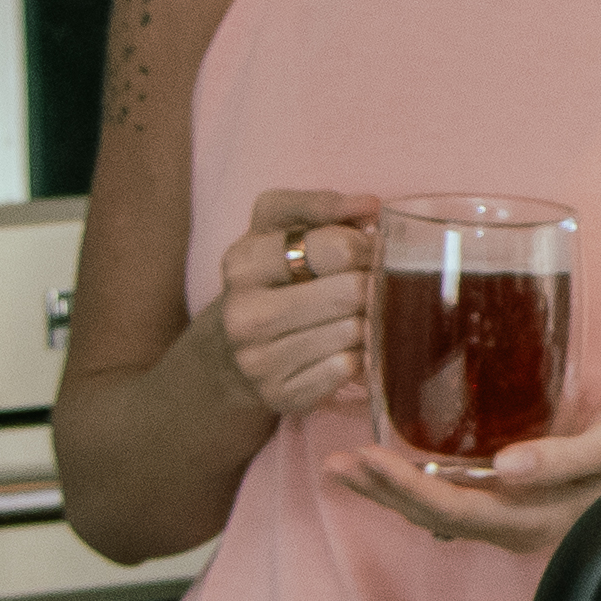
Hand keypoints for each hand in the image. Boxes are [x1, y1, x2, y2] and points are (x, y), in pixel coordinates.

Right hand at [211, 188, 376, 418]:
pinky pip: (348, 369)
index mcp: (244, 262)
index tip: (367, 252)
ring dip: (368, 322)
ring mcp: (260, 360)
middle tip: (370, 284)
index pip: (334, 247)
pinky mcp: (282, 395)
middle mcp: (244, 313)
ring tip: (358, 315)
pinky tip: (347, 346)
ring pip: (353, 332)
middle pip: (351, 292)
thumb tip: (369, 205)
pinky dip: (359, 356)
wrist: (229, 352)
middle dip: (371, 285)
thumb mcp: (275, 227)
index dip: (365, 247)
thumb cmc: (269, 278)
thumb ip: (318, 205)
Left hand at [332, 397, 600, 553]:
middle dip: (383, 492)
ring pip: (443, 510)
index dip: (401, 490)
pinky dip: (425, 484)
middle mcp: (521, 525)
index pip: (451, 510)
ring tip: (352, 468)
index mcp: (535, 518)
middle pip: (435, 517)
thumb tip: (505, 469)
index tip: (361, 460)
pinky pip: (462, 499)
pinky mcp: (526, 497)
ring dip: (396, 490)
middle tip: (336, 464)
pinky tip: (405, 468)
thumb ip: (560, 458)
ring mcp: (522, 515)